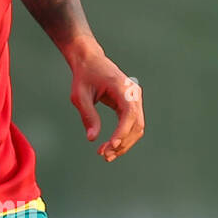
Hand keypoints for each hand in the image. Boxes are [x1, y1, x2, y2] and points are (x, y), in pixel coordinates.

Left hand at [69, 45, 143, 161]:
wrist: (90, 61)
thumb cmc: (84, 76)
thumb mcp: (80, 96)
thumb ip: (88, 116)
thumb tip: (92, 138)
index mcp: (123, 88)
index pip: (129, 114)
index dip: (122, 131)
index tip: (111, 145)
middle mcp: (134, 93)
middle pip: (137, 124)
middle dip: (122, 143)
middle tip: (105, 155)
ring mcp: (135, 99)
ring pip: (137, 128)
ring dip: (124, 144)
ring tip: (106, 155)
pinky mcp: (131, 104)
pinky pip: (132, 125)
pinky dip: (123, 137)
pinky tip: (111, 146)